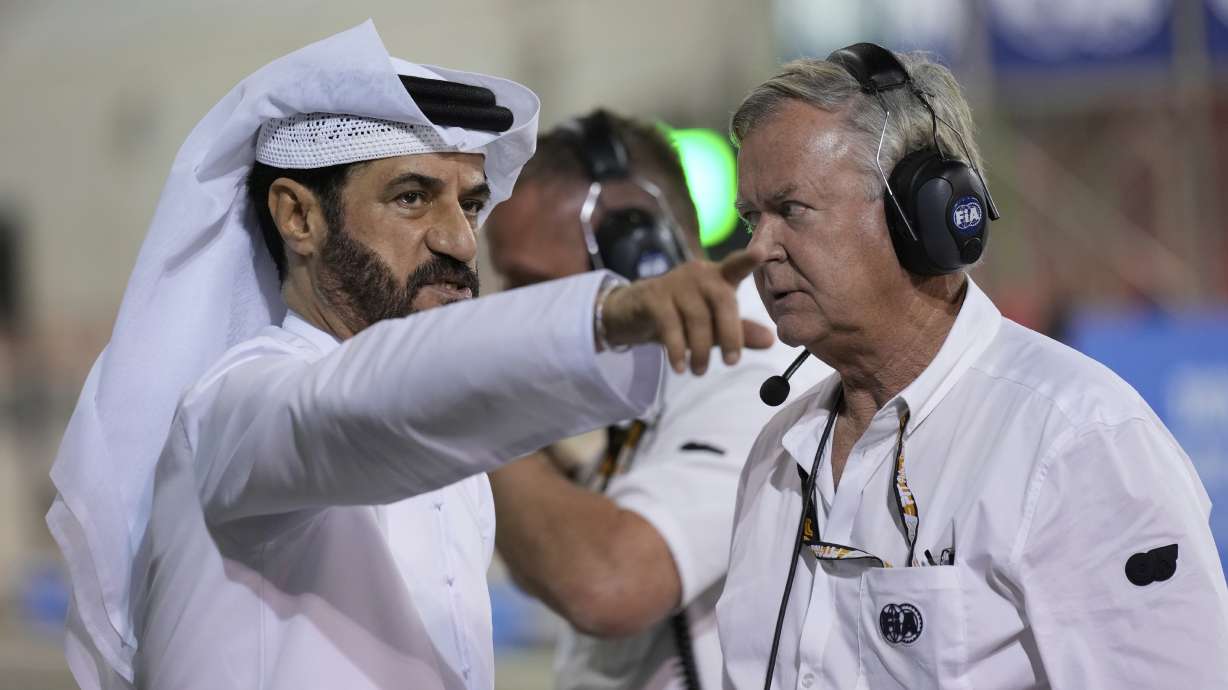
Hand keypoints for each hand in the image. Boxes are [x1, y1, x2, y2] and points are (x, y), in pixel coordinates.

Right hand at [600, 248, 774, 374]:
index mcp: (718, 277)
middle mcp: (699, 274)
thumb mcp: (712, 326)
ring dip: (700, 349)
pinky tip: (679, 367)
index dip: (749, 260)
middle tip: (731, 363)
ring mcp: (675, 282)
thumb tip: (771, 340)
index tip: (762, 252)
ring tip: (699, 371)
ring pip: (697, 317)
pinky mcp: (653, 296)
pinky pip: (670, 325)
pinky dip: (677, 349)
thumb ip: (740, 331)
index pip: (737, 266)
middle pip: (723, 300)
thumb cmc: (680, 315)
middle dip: (730, 334)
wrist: (633, 312)